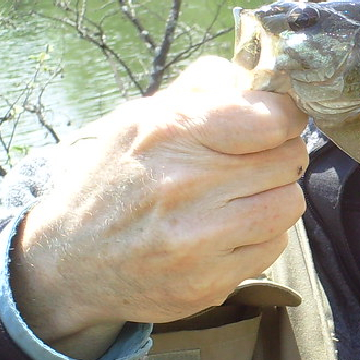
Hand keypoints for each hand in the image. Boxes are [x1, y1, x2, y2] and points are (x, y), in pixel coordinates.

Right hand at [10, 56, 308, 359]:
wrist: (70, 262)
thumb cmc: (115, 179)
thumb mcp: (141, 118)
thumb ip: (204, 86)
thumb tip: (257, 76)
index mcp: (170, 133)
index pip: (272, 120)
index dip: (284, 116)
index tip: (277, 120)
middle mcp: (186, 186)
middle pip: (289, 159)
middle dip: (279, 154)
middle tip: (254, 160)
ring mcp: (199, 240)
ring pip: (289, 203)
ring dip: (274, 196)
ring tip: (241, 195)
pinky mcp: (209, 282)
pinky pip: (274, 246)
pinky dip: (260, 235)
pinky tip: (228, 230)